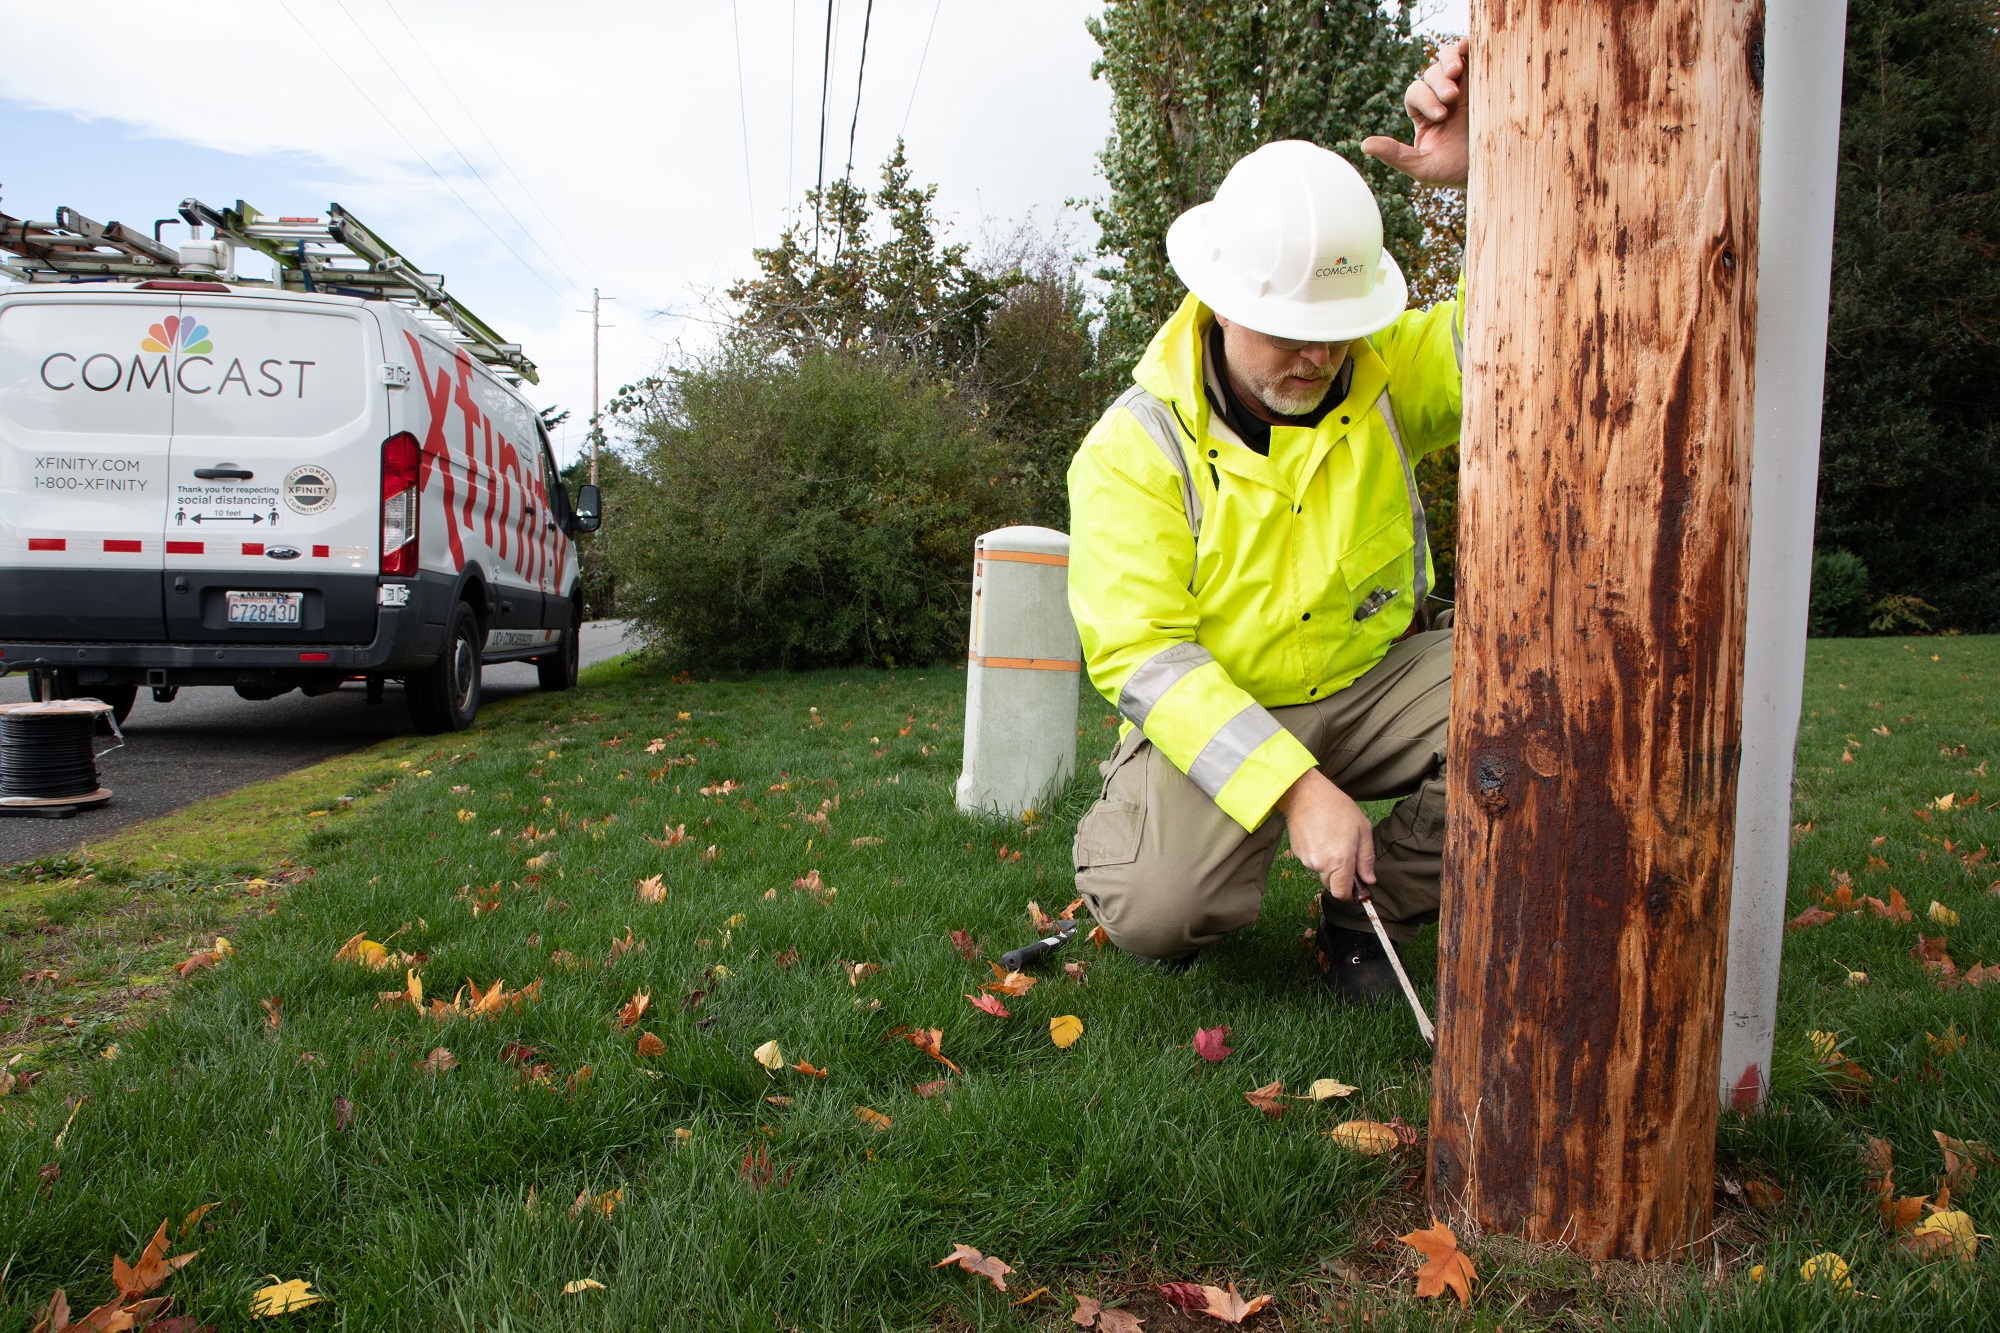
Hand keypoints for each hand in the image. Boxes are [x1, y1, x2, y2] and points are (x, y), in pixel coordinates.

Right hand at [1274, 768, 1376, 901]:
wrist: (1305, 793)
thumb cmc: (1338, 807)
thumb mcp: (1363, 829)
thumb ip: (1366, 859)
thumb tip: (1369, 880)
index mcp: (1340, 860)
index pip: (1342, 893)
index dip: (1350, 893)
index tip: (1356, 886)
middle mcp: (1321, 864)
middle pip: (1331, 884)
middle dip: (1340, 876)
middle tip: (1347, 854)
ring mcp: (1306, 859)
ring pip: (1321, 871)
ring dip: (1328, 863)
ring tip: (1332, 838)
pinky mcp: (1297, 853)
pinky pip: (1311, 861)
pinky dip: (1318, 854)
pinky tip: (1320, 835)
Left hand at [1363, 38, 1469, 188]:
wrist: (1491, 167)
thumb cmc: (1455, 170)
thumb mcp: (1423, 166)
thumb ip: (1395, 155)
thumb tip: (1364, 145)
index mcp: (1424, 113)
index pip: (1415, 93)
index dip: (1424, 99)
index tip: (1440, 116)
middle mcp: (1441, 96)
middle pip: (1431, 75)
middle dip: (1438, 83)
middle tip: (1451, 97)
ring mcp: (1464, 85)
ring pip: (1447, 60)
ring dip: (1448, 61)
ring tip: (1456, 72)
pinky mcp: (1482, 79)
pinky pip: (1470, 55)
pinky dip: (1465, 46)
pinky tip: (1466, 47)